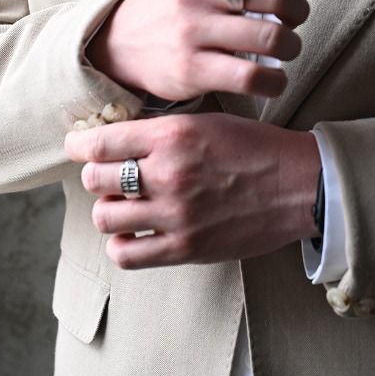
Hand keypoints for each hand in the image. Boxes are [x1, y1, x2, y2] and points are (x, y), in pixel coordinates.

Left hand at [64, 113, 321, 267]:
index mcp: (173, 135)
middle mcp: (168, 174)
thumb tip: (118, 139)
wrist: (297, 184)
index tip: (77, 146)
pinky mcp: (185, 248)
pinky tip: (134, 233)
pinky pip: (127, 254)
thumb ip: (162, 131)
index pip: (102, 142)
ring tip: (123, 205)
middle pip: (96, 180)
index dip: (80, 144)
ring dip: (108, 210)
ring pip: (105, 218)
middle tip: (108, 175)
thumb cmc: (254, 147)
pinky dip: (122, 244)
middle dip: (96, 176)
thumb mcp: (206, 121)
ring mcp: (175, 214)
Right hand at [86, 0, 343, 101]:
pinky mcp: (190, 69)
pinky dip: (276, 81)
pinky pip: (252, 78)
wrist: (127, 39)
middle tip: (296, 19)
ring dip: (291, 46)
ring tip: (286, 47)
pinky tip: (274, 78)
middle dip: (301, 10)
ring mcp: (190, 28)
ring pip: (270, 39)